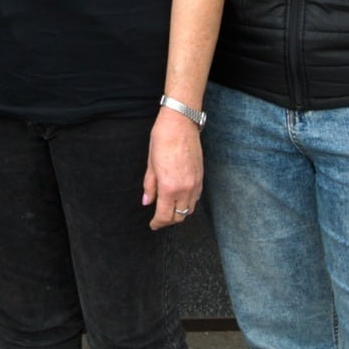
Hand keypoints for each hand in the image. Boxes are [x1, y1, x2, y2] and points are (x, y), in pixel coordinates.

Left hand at [143, 109, 202, 229]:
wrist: (180, 123)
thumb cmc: (162, 140)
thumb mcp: (150, 164)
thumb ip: (150, 186)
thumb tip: (147, 202)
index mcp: (170, 187)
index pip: (165, 215)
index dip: (158, 223)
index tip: (153, 225)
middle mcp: (186, 188)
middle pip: (179, 216)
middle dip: (168, 221)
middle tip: (159, 219)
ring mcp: (196, 183)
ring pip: (190, 209)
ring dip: (179, 212)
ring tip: (168, 208)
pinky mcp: (201, 177)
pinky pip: (196, 198)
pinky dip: (188, 202)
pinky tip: (179, 197)